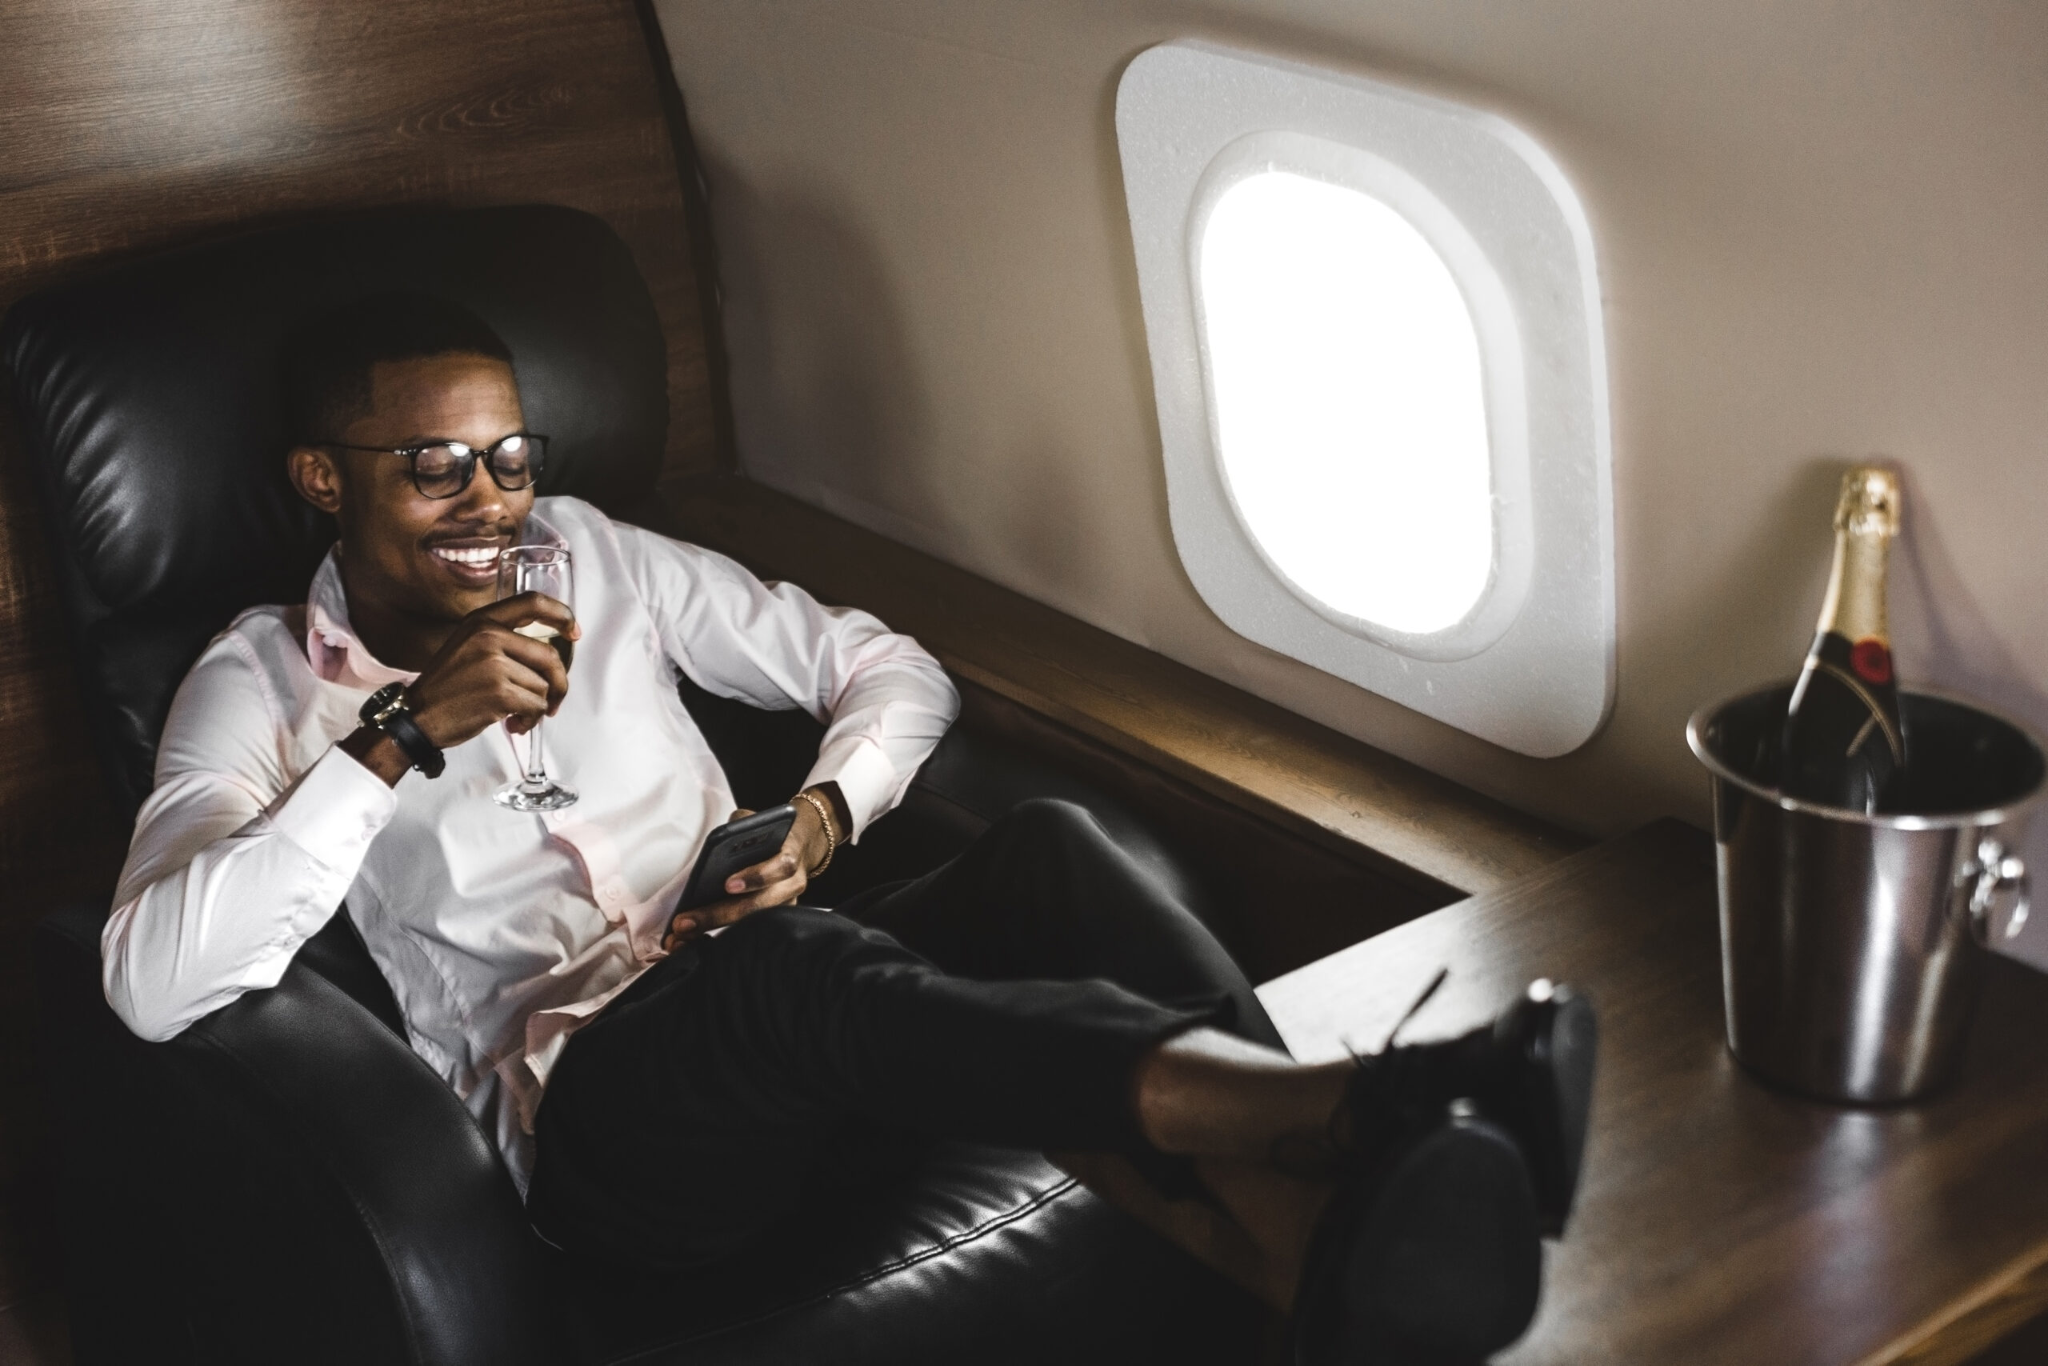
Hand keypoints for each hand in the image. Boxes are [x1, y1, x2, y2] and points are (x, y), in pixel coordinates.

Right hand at [405, 593, 578, 749]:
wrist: (417, 717)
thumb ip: (504, 642)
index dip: (561, 615)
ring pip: (543, 686)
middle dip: (559, 684)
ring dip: (537, 707)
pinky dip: (530, 720)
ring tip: (516, 715)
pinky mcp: (498, 692)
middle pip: (549, 657)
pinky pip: (536, 706)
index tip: (574, 631)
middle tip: (554, 702)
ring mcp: (493, 664)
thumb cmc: (448, 688)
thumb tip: (550, 656)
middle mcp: (487, 636)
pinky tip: (513, 724)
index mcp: (482, 621)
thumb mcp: (469, 647)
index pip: (532, 603)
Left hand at [663, 795, 835, 949]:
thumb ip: (740, 827)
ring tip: (682, 934)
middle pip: (758, 906)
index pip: (780, 867)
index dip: (756, 877)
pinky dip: (718, 936)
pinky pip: (746, 931)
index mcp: (791, 856)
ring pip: (750, 924)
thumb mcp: (756, 821)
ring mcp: (785, 907)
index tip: (727, 884)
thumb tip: (718, 843)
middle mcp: (792, 886)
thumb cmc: (769, 834)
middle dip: (719, 915)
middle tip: (685, 921)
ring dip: (713, 929)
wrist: (798, 846)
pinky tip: (691, 938)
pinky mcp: (774, 921)